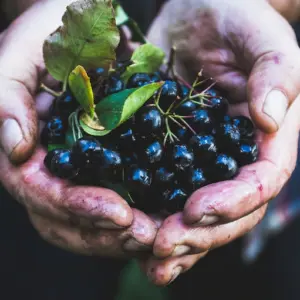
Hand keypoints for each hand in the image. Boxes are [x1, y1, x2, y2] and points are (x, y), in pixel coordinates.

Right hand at [0, 0, 156, 256]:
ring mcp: (84, 173)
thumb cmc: (53, 34)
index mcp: (29, 151)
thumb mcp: (24, 53)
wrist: (90, 30)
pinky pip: (125, 200)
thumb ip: (7, 94)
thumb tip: (15, 145)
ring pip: (96, 221)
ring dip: (127, 234)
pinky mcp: (114, 166)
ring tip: (161, 233)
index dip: (76, 208)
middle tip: (148, 236)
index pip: (41, 193)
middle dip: (106, 234)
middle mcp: (54, 170)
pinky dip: (145, 214)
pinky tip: (168, 217)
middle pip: (68, 221)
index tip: (118, 213)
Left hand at [144, 0, 299, 283]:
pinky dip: (152, 219)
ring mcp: (202, 160)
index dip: (232, 203)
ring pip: (195, 214)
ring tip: (151, 260)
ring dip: (175, 240)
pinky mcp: (170, 155)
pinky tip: (134, 238)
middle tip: (163, 247)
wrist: (197, 14)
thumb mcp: (261, 37)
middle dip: (198, 234)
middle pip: (227, 211)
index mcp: (266, 138)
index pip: (259, 183)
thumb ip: (276, 73)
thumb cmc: (236, 18)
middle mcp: (235, 157)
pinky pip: (164, 194)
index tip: (196, 211)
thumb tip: (268, 118)